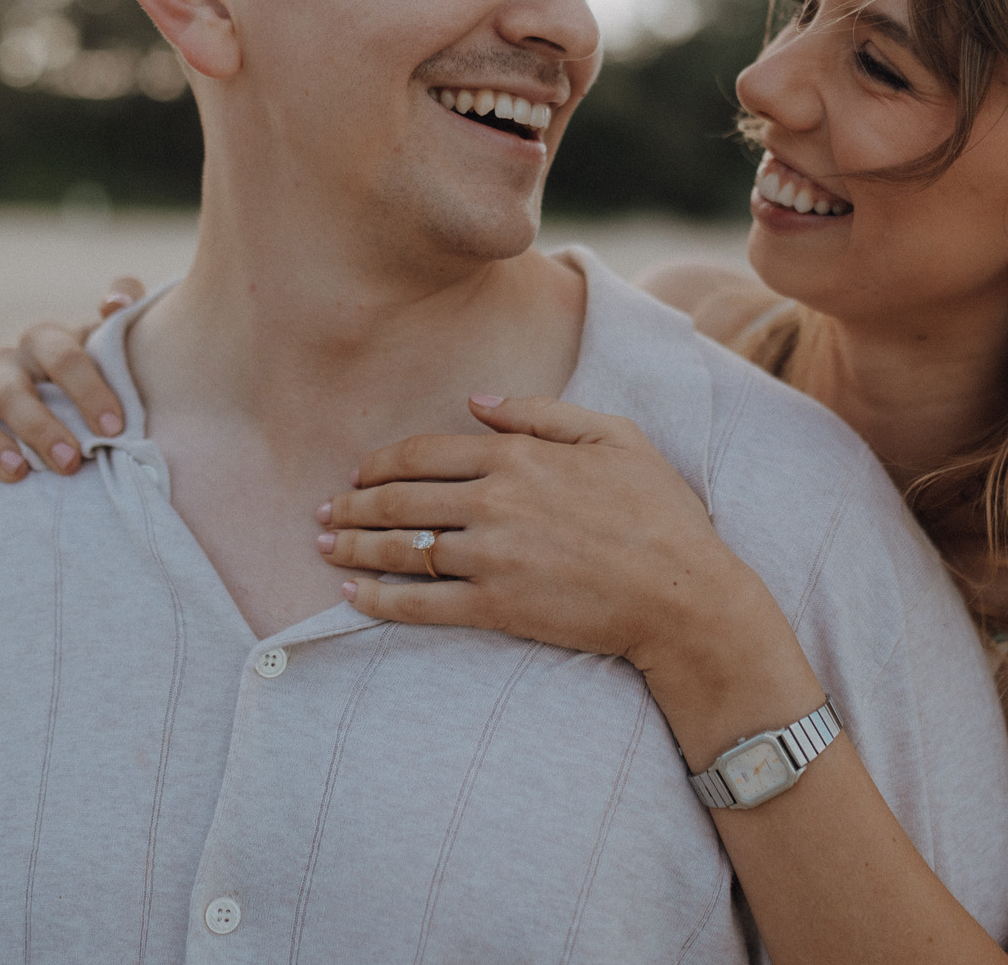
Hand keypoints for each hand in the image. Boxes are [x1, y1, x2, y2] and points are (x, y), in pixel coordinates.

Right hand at [0, 276, 145, 490]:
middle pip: (12, 391)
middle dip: (41, 428)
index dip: (88, 391)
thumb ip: (124, 305)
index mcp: (44, 340)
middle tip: (70, 463)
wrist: (60, 399)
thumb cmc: (95, 373)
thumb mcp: (111, 340)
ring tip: (17, 474)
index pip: (63, 357)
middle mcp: (1, 361)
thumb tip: (113, 303)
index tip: (114, 429)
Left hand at [320, 395, 760, 677]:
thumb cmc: (658, 512)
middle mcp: (495, 501)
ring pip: (402, 549)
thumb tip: (476, 399)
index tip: (359, 475)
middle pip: (400, 499)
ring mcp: (492, 556)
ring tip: (325, 549)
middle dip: (352, 507)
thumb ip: (540, 412)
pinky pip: (420, 604)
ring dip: (354, 548)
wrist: (684, 594)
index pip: (425, 453)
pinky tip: (351, 595)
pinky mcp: (497, 608)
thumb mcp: (614, 436)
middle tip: (324, 514)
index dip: (381, 464)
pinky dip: (378, 599)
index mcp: (519, 456)